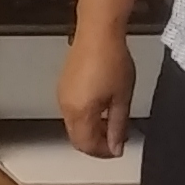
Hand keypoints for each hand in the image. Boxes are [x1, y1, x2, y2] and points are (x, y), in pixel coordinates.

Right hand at [54, 25, 136, 156]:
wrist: (98, 32)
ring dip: (90, 130)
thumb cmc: (111, 59)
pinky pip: (71, 111)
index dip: (103, 152)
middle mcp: (66, 107)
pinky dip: (84, 117)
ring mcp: (62, 96)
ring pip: (73, 126)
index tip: (118, 149)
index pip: (87, 145)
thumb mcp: (122, 98)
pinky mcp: (63, 86)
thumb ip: (118, 126)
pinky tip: (100, 108)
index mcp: (80, 112)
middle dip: (96, 143)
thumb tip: (115, 145)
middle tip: (114, 140)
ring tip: (110, 122)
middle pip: (77, 139)